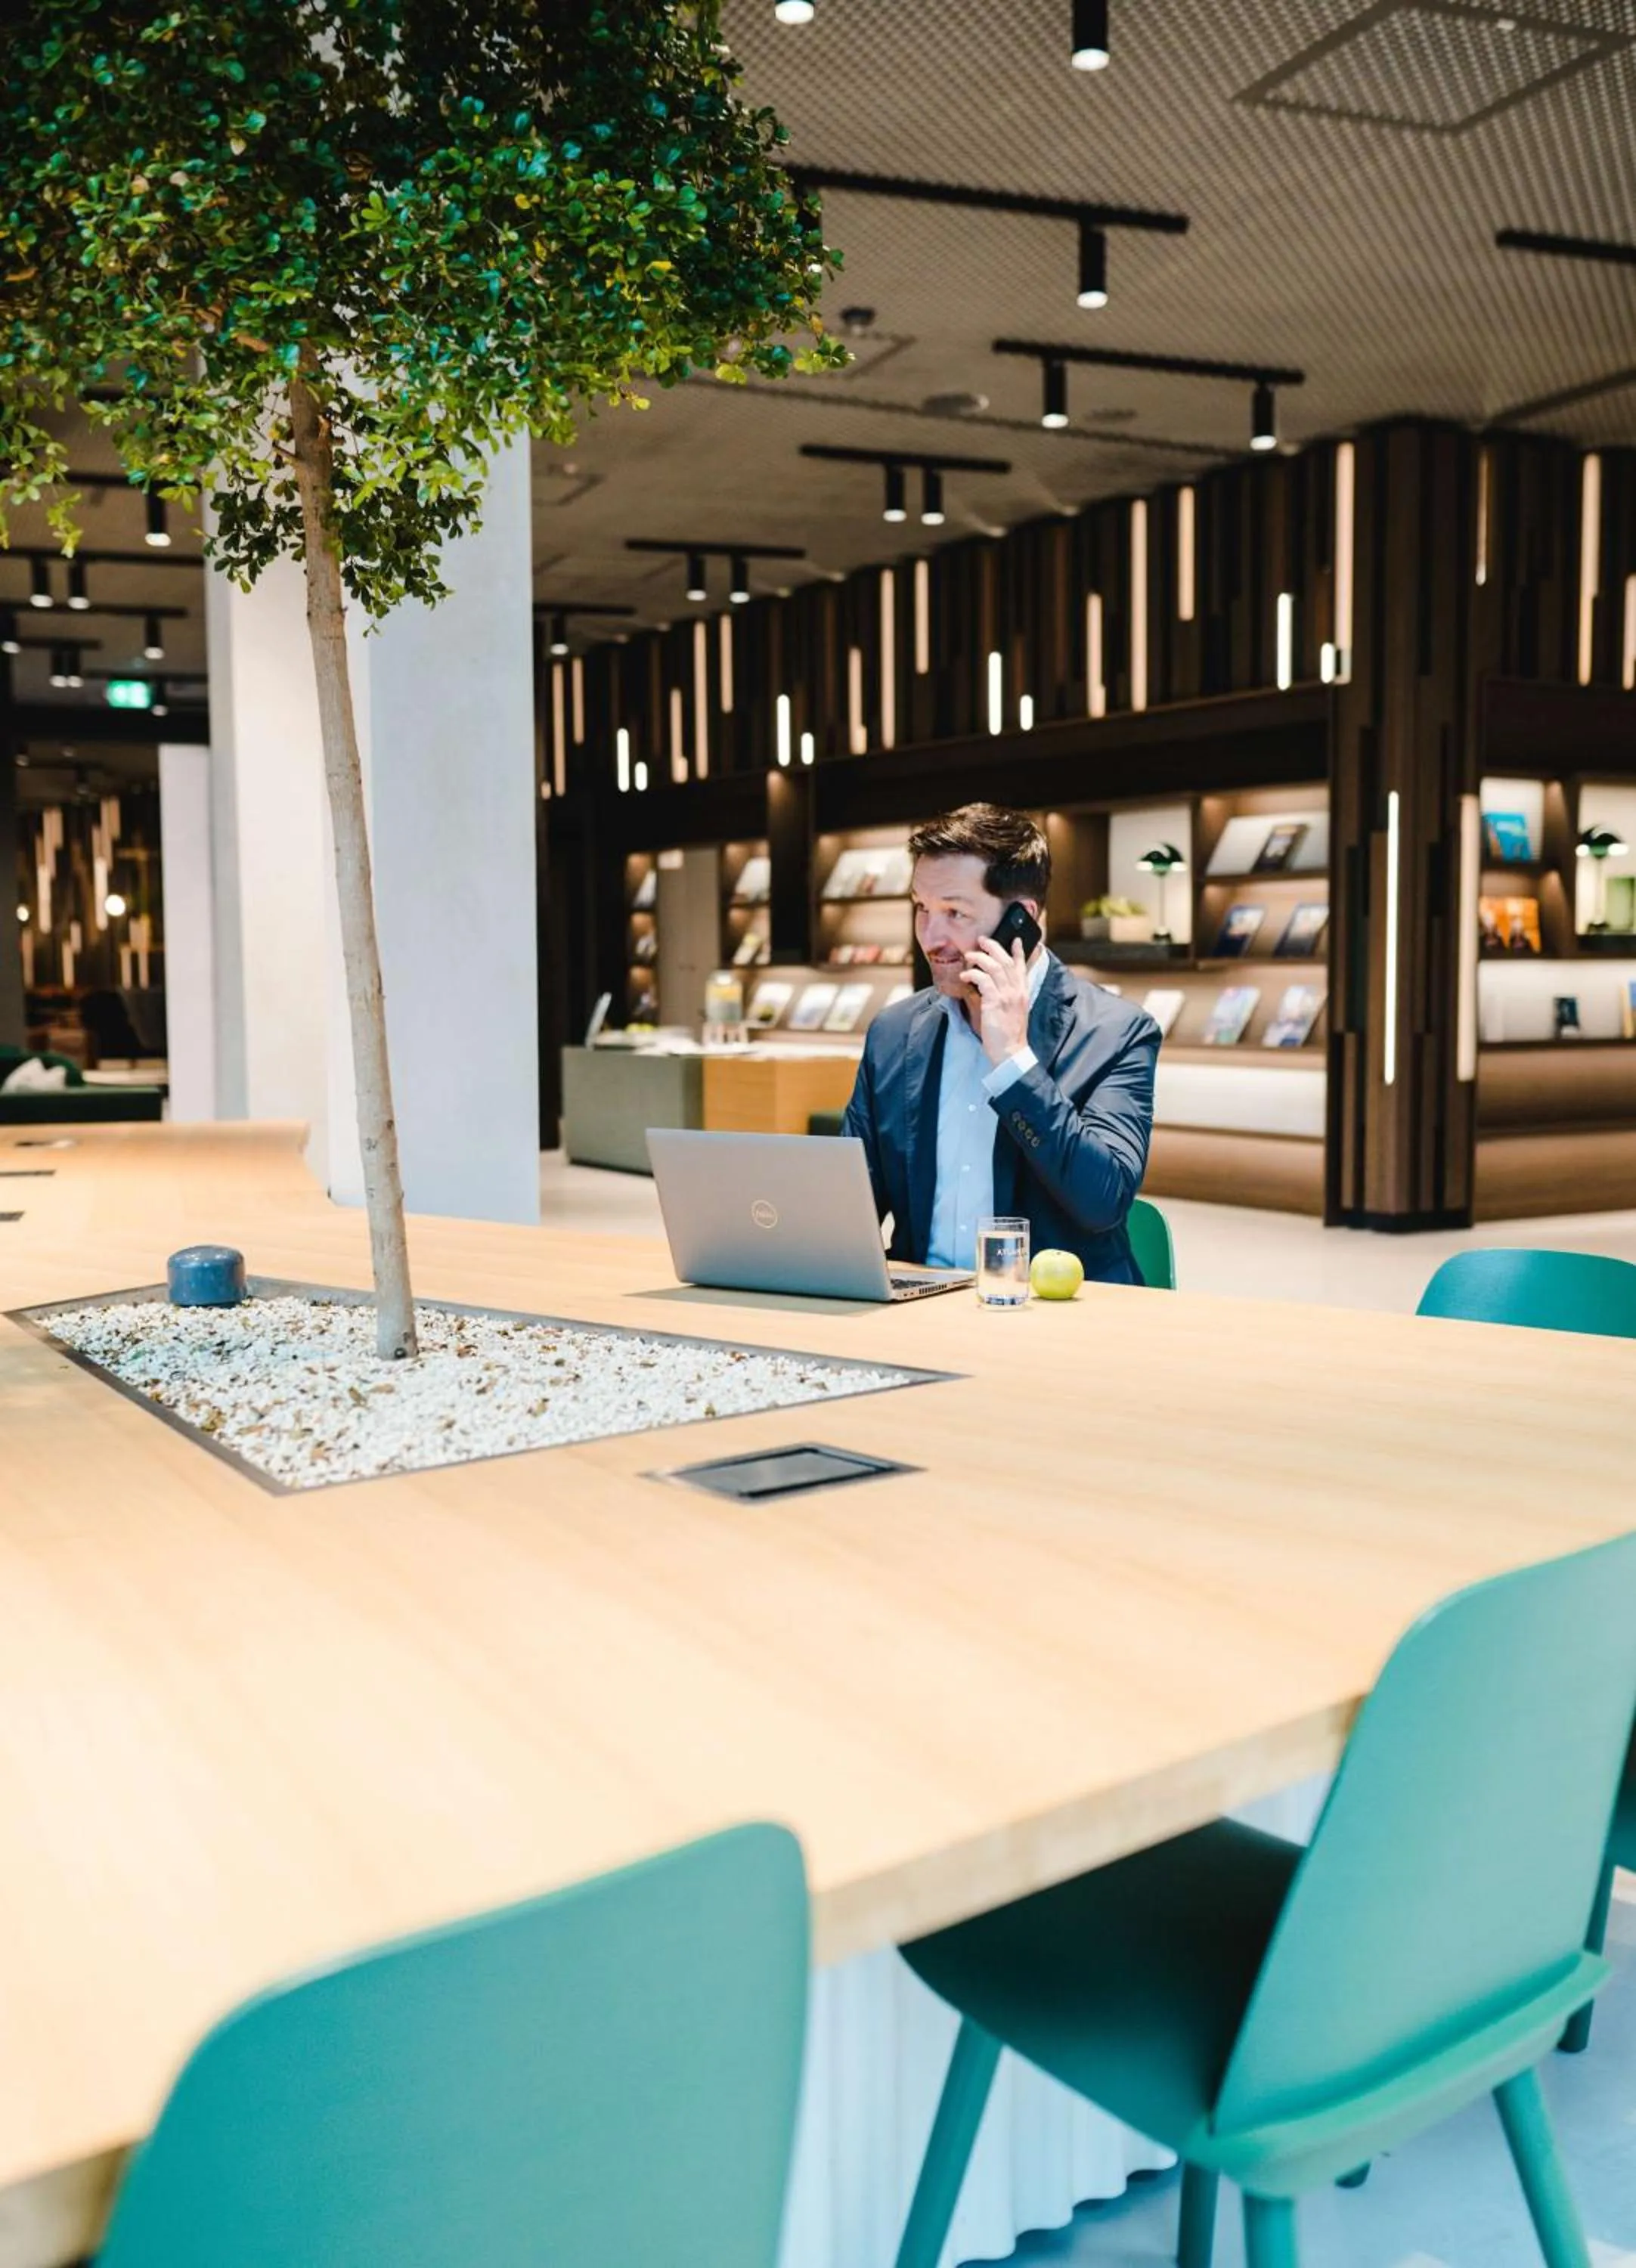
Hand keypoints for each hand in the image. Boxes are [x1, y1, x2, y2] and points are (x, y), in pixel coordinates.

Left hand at [962, 935, 1031, 1065]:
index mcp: (1023, 993)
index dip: (1018, 951)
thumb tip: (998, 988)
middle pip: (1006, 961)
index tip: (1016, 939)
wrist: (1011, 1052)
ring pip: (994, 966)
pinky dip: (973, 974)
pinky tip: (965, 975)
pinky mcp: (994, 1002)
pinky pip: (983, 980)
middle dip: (993, 947)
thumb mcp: (1015, 1012)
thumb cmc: (1009, 1035)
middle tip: (981, 940)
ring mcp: (1006, 996)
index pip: (1021, 967)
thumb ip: (1010, 997)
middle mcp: (1016, 991)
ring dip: (980, 958)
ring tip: (969, 956)